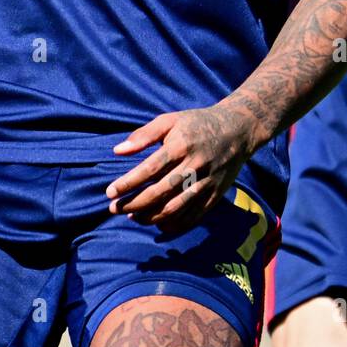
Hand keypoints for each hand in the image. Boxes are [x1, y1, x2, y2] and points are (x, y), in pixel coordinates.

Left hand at [105, 103, 257, 233]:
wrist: (237, 129)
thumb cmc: (197, 123)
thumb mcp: (170, 120)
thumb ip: (144, 135)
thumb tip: (118, 151)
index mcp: (181, 145)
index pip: (149, 169)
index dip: (127, 183)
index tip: (109, 192)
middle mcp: (194, 165)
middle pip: (159, 192)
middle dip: (133, 204)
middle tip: (114, 208)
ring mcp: (206, 182)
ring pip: (174, 208)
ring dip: (149, 217)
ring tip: (132, 217)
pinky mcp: (215, 195)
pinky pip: (193, 217)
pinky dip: (174, 226)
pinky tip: (158, 224)